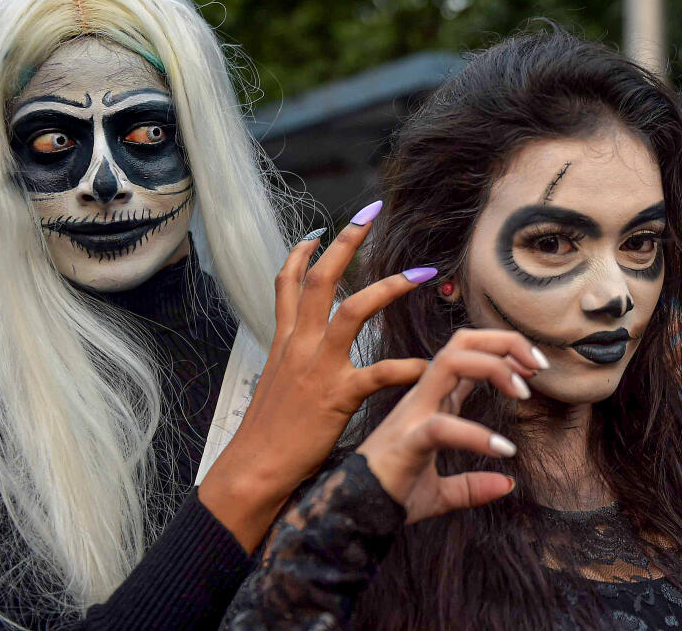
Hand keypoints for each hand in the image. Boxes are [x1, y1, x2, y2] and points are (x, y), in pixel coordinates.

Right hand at [201, 204, 435, 549]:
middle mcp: (299, 345)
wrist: (253, 469)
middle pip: (321, 279)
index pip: (289, 283)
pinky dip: (404, 366)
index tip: (320, 229)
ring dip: (387, 288)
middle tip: (371, 212)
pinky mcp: (336, 396)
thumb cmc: (269, 434)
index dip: (303, 252)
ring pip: (351, 310)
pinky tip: (428, 363)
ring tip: (420, 274)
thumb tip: (307, 349)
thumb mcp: (277, 384)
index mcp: (285, 341)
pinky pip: (377, 373)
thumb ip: (295, 360)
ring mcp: (317, 367)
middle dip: (346, 242)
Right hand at [356, 328, 546, 523]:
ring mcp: (414, 414)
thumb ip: (473, 486)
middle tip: (539, 367)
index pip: (469, 353)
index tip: (536, 369)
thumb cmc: (392, 494)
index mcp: (433, 400)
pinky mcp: (409, 440)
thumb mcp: (442, 492)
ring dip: (494, 367)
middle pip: (462, 342)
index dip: (505, 350)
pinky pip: (444, 426)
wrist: (356, 513)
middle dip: (505, 342)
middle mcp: (424, 397)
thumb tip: (506, 485)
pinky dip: (477, 435)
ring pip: (451, 362)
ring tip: (523, 393)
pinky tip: (502, 450)